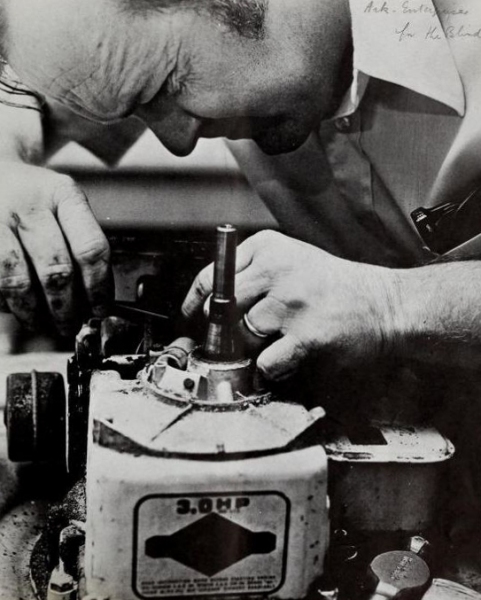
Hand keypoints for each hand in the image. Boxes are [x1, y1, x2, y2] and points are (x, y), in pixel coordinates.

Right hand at [0, 162, 112, 334]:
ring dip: (33, 312)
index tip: (100, 308)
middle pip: (56, 270)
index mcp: (62, 194)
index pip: (90, 249)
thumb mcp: (63, 205)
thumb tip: (92, 299)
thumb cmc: (34, 199)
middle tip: (70, 323)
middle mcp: (29, 204)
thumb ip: (80, 245)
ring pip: (18, 281)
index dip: (98, 288)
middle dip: (66, 307)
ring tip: (41, 321)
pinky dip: (5, 302)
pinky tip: (13, 304)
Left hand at [183, 231, 398, 379]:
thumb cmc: (333, 286)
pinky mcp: (306, 334)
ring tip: (279, 342)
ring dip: (254, 348)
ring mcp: (291, 301)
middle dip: (225, 329)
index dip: (196, 302)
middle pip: (222, 307)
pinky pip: (266, 361)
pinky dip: (272, 368)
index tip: (191, 317)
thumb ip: (251, 274)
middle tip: (240, 338)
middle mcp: (277, 269)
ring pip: (243, 334)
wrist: (384, 304)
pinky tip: (289, 357)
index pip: (213, 275)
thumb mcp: (291, 260)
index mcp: (269, 247)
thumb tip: (208, 306)